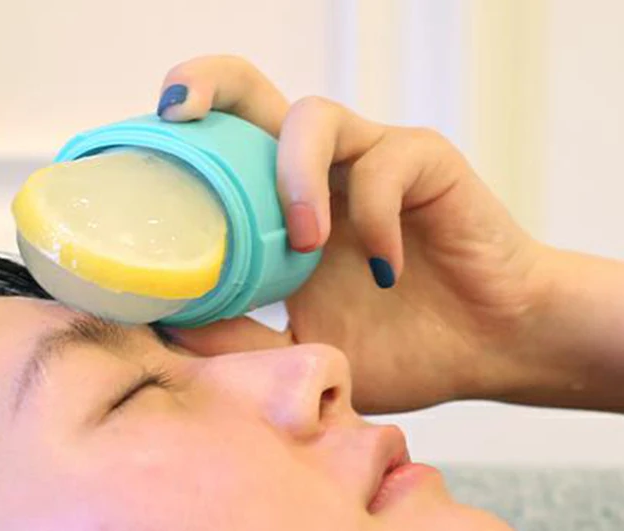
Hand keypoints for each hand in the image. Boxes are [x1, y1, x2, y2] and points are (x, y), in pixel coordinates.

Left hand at [154, 55, 553, 414]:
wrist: (491, 351)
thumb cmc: (406, 349)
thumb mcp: (307, 352)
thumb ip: (243, 336)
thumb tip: (164, 322)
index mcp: (283, 216)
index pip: (217, 159)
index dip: (174, 150)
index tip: (132, 171)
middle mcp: (319, 178)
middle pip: (250, 96)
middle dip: (206, 86)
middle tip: (172, 111)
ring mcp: (370, 164)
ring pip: (313, 117)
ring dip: (295, 176)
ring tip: (306, 245)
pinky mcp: (425, 164)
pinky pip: (383, 165)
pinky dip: (375, 219)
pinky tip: (386, 275)